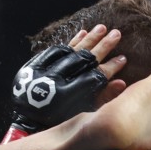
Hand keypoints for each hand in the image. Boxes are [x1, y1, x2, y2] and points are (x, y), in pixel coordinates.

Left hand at [2, 24, 124, 143]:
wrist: (27, 121)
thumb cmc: (61, 119)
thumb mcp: (82, 113)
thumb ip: (101, 98)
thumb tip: (121, 82)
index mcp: (69, 96)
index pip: (96, 76)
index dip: (111, 67)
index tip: (123, 58)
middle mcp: (56, 81)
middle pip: (85, 59)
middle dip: (103, 46)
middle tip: (116, 34)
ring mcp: (44, 72)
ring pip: (71, 50)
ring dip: (88, 38)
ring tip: (102, 27)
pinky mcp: (34, 66)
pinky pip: (55, 50)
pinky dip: (70, 41)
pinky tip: (82, 33)